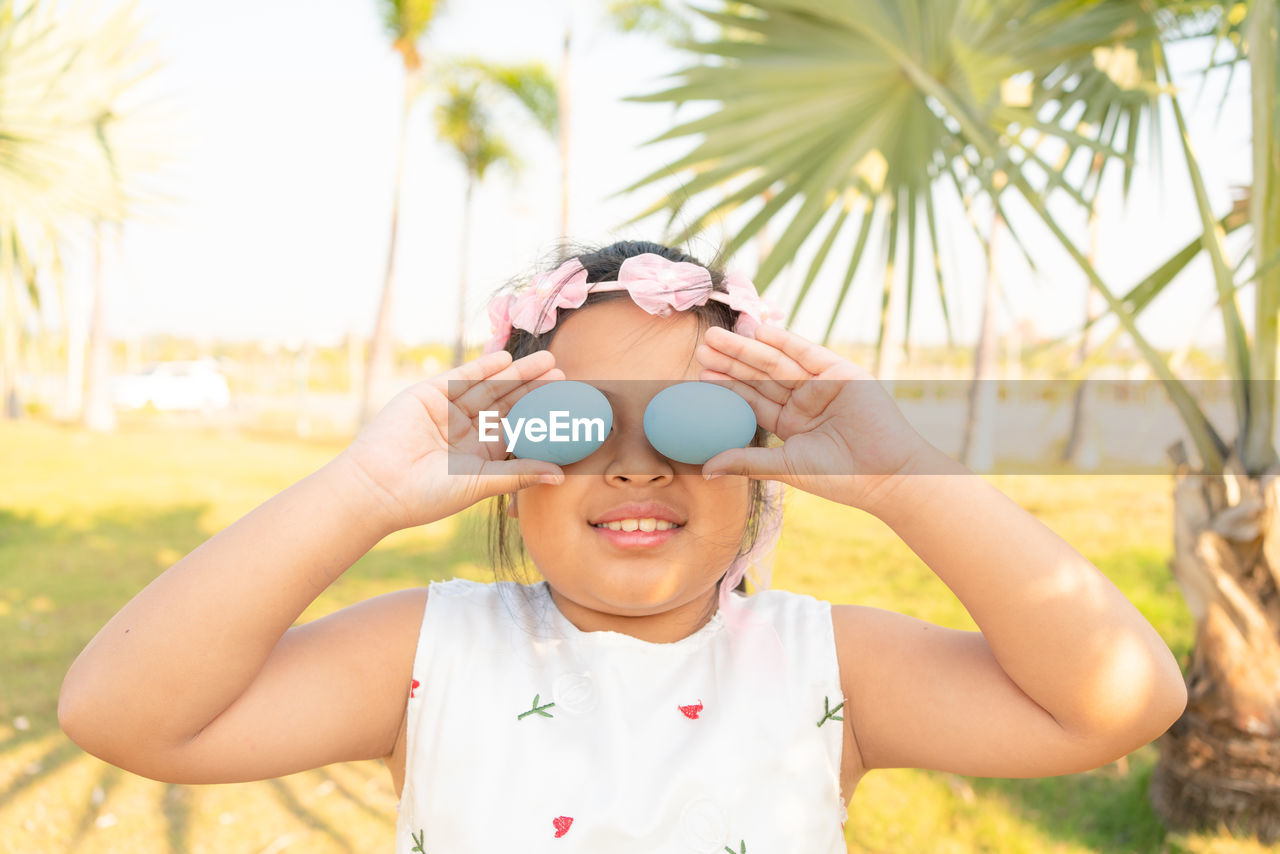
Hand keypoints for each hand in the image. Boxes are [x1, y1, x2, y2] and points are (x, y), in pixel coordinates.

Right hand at [339, 350, 566, 531]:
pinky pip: (461, 377)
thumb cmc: (427, 495)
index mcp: (480, 455)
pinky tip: (506, 358)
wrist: (378, 487)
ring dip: (516, 374)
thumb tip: (560, 476)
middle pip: (507, 405)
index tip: (568, 408)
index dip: (542, 418)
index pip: (517, 431)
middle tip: (564, 378)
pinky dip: (482, 367)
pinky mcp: (428, 395)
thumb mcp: (479, 484)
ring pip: (489, 388)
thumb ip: (519, 475)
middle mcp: (466, 431)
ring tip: (547, 363)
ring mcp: (447, 411)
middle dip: (535, 391)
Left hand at [695, 324, 932, 512]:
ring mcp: (823, 386)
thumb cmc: (839, 478)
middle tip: (702, 346)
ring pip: (778, 363)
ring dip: (748, 348)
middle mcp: (804, 402)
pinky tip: (760, 332)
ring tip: (718, 337)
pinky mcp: (842, 374)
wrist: (887, 476)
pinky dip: (786, 341)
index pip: (752, 400)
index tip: (700, 375)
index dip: (727, 387)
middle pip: (760, 377)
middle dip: (731, 361)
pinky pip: (808, 354)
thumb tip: (705, 468)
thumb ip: (747, 461)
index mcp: (791, 425)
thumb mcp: (786, 467)